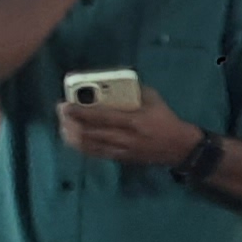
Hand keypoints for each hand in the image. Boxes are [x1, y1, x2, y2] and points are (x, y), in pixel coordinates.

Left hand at [56, 80, 204, 168]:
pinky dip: (82, 146)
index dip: (80, 112)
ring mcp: (121, 150)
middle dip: (71, 123)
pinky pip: (96, 153)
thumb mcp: (154, 99)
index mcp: (134, 121)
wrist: (179, 146)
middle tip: (61, 112)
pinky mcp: (120, 158)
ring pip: (89, 146)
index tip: (65, 105)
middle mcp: (125, 138)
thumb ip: (133, 91)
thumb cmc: (166, 119)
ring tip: (63, 125)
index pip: (101, 117)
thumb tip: (112, 83)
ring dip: (73, 136)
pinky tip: (74, 138)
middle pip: (90, 133)